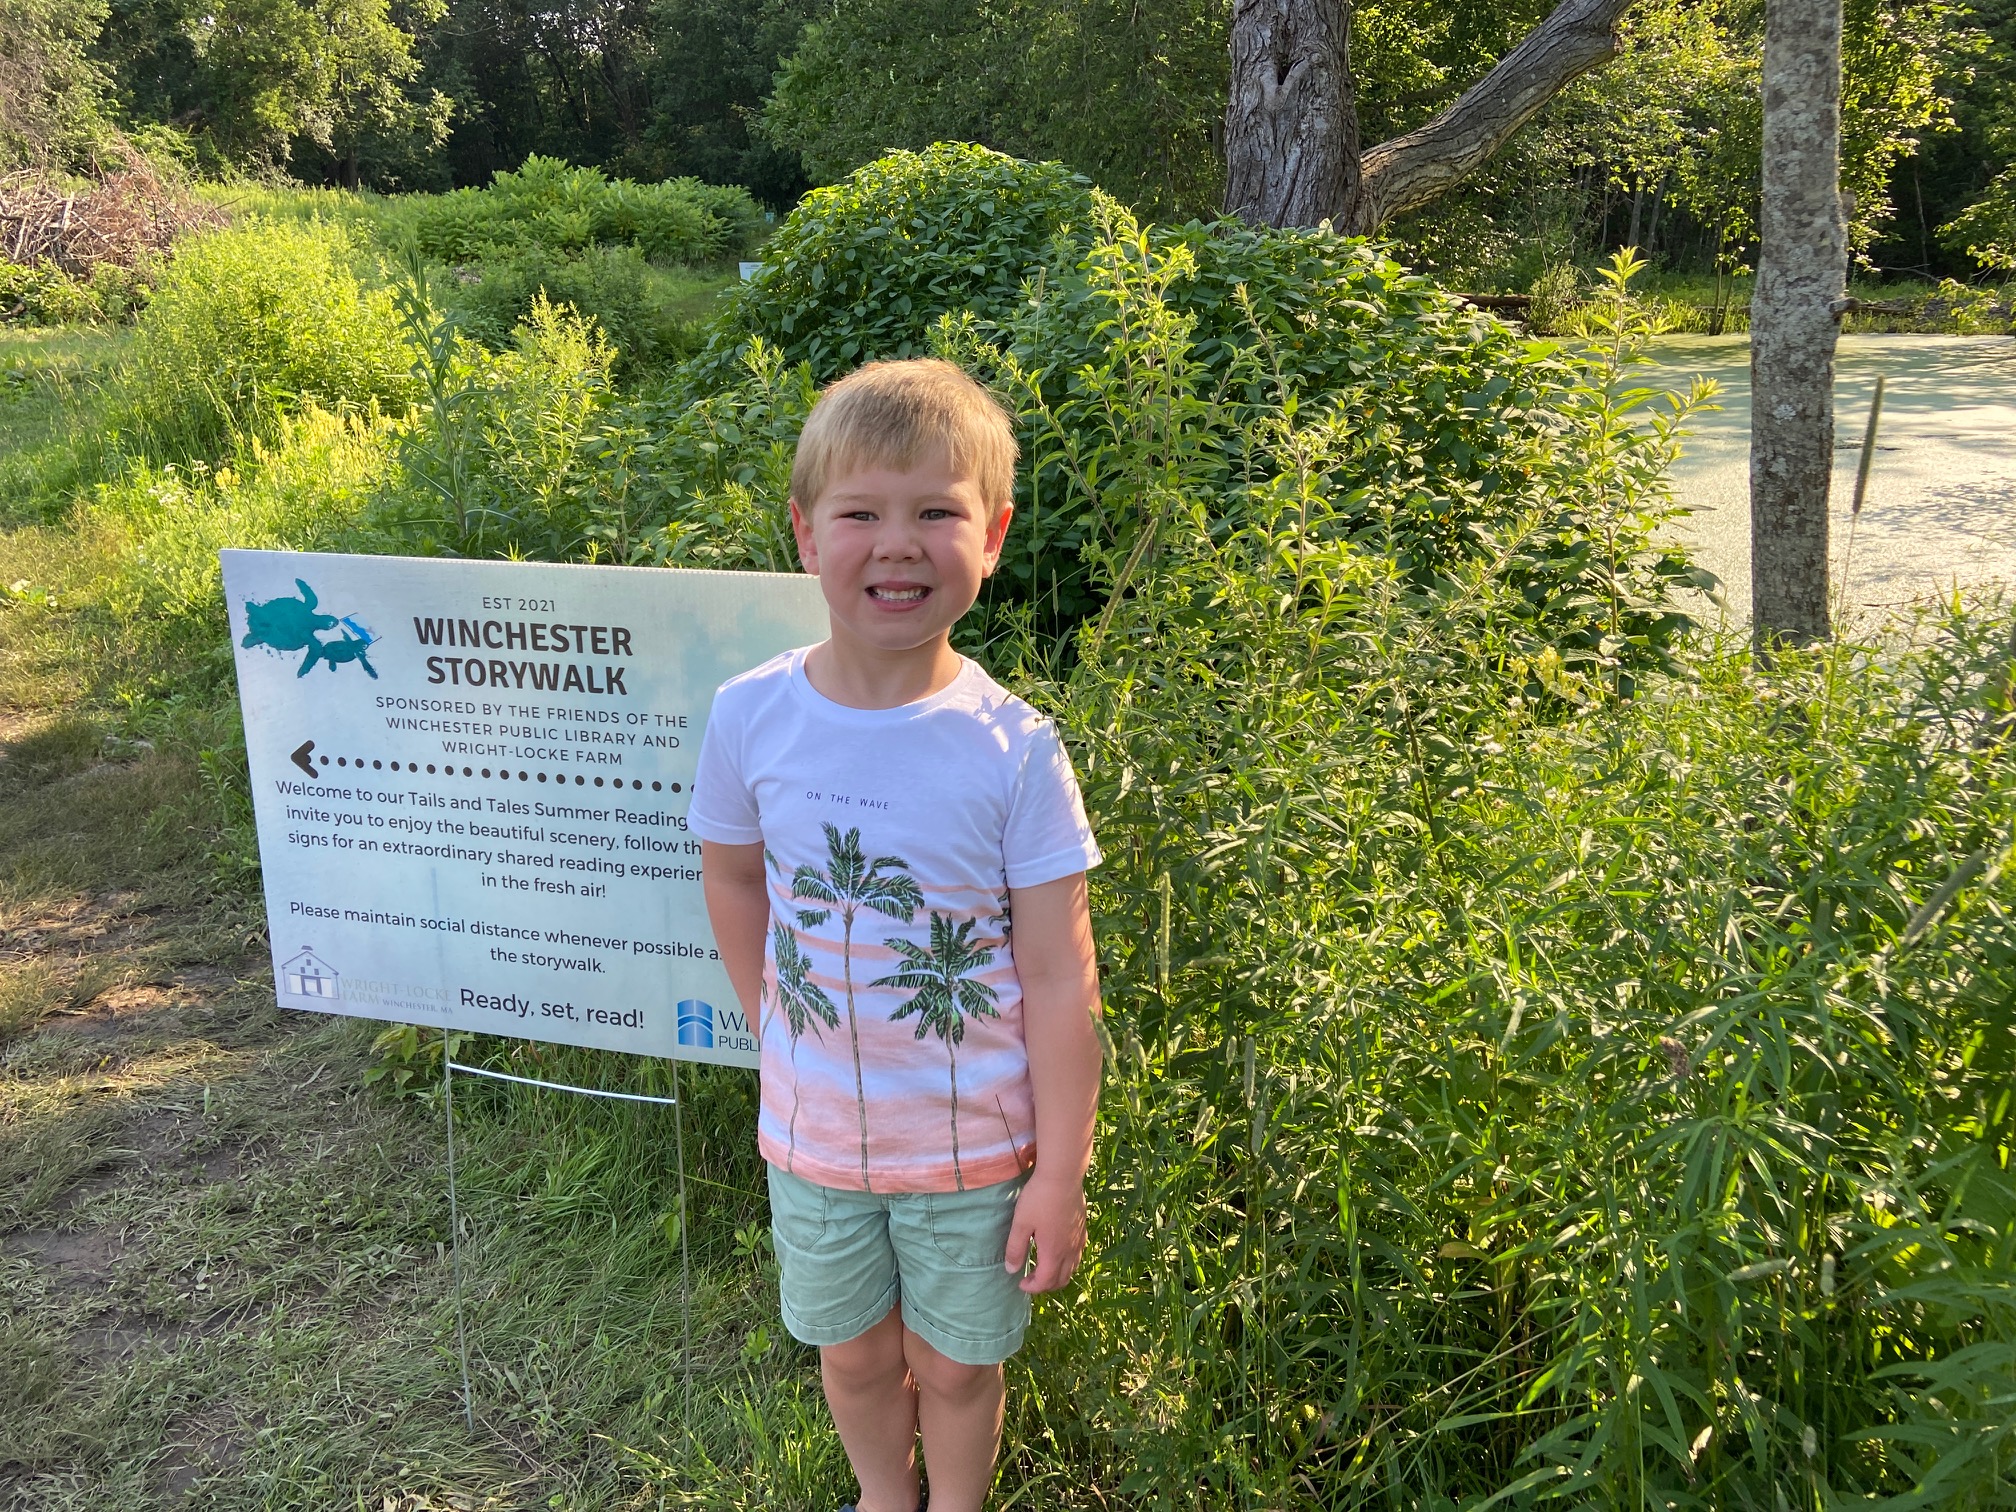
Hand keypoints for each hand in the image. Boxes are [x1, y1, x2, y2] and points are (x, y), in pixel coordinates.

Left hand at [1004, 1173, 1087, 1293]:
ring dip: (1058, 1275)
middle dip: (1045, 1285)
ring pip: (1072, 1268)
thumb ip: (1015, 1249)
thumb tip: (1012, 1271)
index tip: (1020, 1283)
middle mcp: (1069, 1250)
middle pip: (1061, 1279)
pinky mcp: (1083, 1228)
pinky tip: (1060, 1251)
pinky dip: (1068, 1263)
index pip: (1045, 1281)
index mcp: (1053, 1252)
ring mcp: (1078, 1240)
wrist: (1063, 1175)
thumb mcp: (1021, 1224)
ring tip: (1044, 1268)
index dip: (1032, 1287)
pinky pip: (1078, 1255)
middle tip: (1031, 1278)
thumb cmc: (1039, 1199)